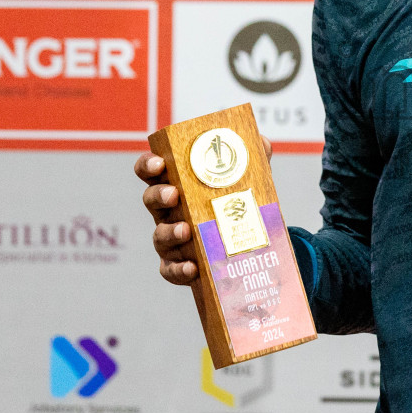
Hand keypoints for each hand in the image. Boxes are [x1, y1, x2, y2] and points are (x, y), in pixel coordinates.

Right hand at [137, 134, 272, 285]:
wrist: (242, 246)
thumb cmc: (232, 205)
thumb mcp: (244, 179)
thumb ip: (252, 159)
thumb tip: (263, 142)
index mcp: (178, 184)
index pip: (152, 171)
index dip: (149, 165)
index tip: (158, 163)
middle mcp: (168, 211)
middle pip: (151, 200)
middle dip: (158, 195)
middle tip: (173, 194)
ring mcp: (170, 240)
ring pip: (160, 236)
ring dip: (170, 232)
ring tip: (186, 230)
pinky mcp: (177, 266)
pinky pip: (171, 270)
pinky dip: (179, 269)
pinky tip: (193, 267)